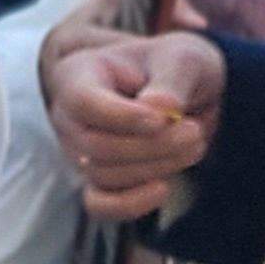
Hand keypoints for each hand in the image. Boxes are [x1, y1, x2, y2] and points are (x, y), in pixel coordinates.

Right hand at [45, 31, 224, 220]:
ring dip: (155, 167)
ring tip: (194, 144)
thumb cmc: (174, 66)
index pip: (83, 102)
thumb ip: (171, 80)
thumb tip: (160, 110)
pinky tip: (163, 188)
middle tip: (194, 132)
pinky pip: (100, 205)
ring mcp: (80, 151)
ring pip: (105, 175)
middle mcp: (70, 116)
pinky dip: (130, 204)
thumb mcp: (182, 57)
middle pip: (96, 146)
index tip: (163, 118)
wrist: (185, 90)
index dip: (121, 116)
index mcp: (80, 74)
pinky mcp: (98, 180)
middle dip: (151, 146)